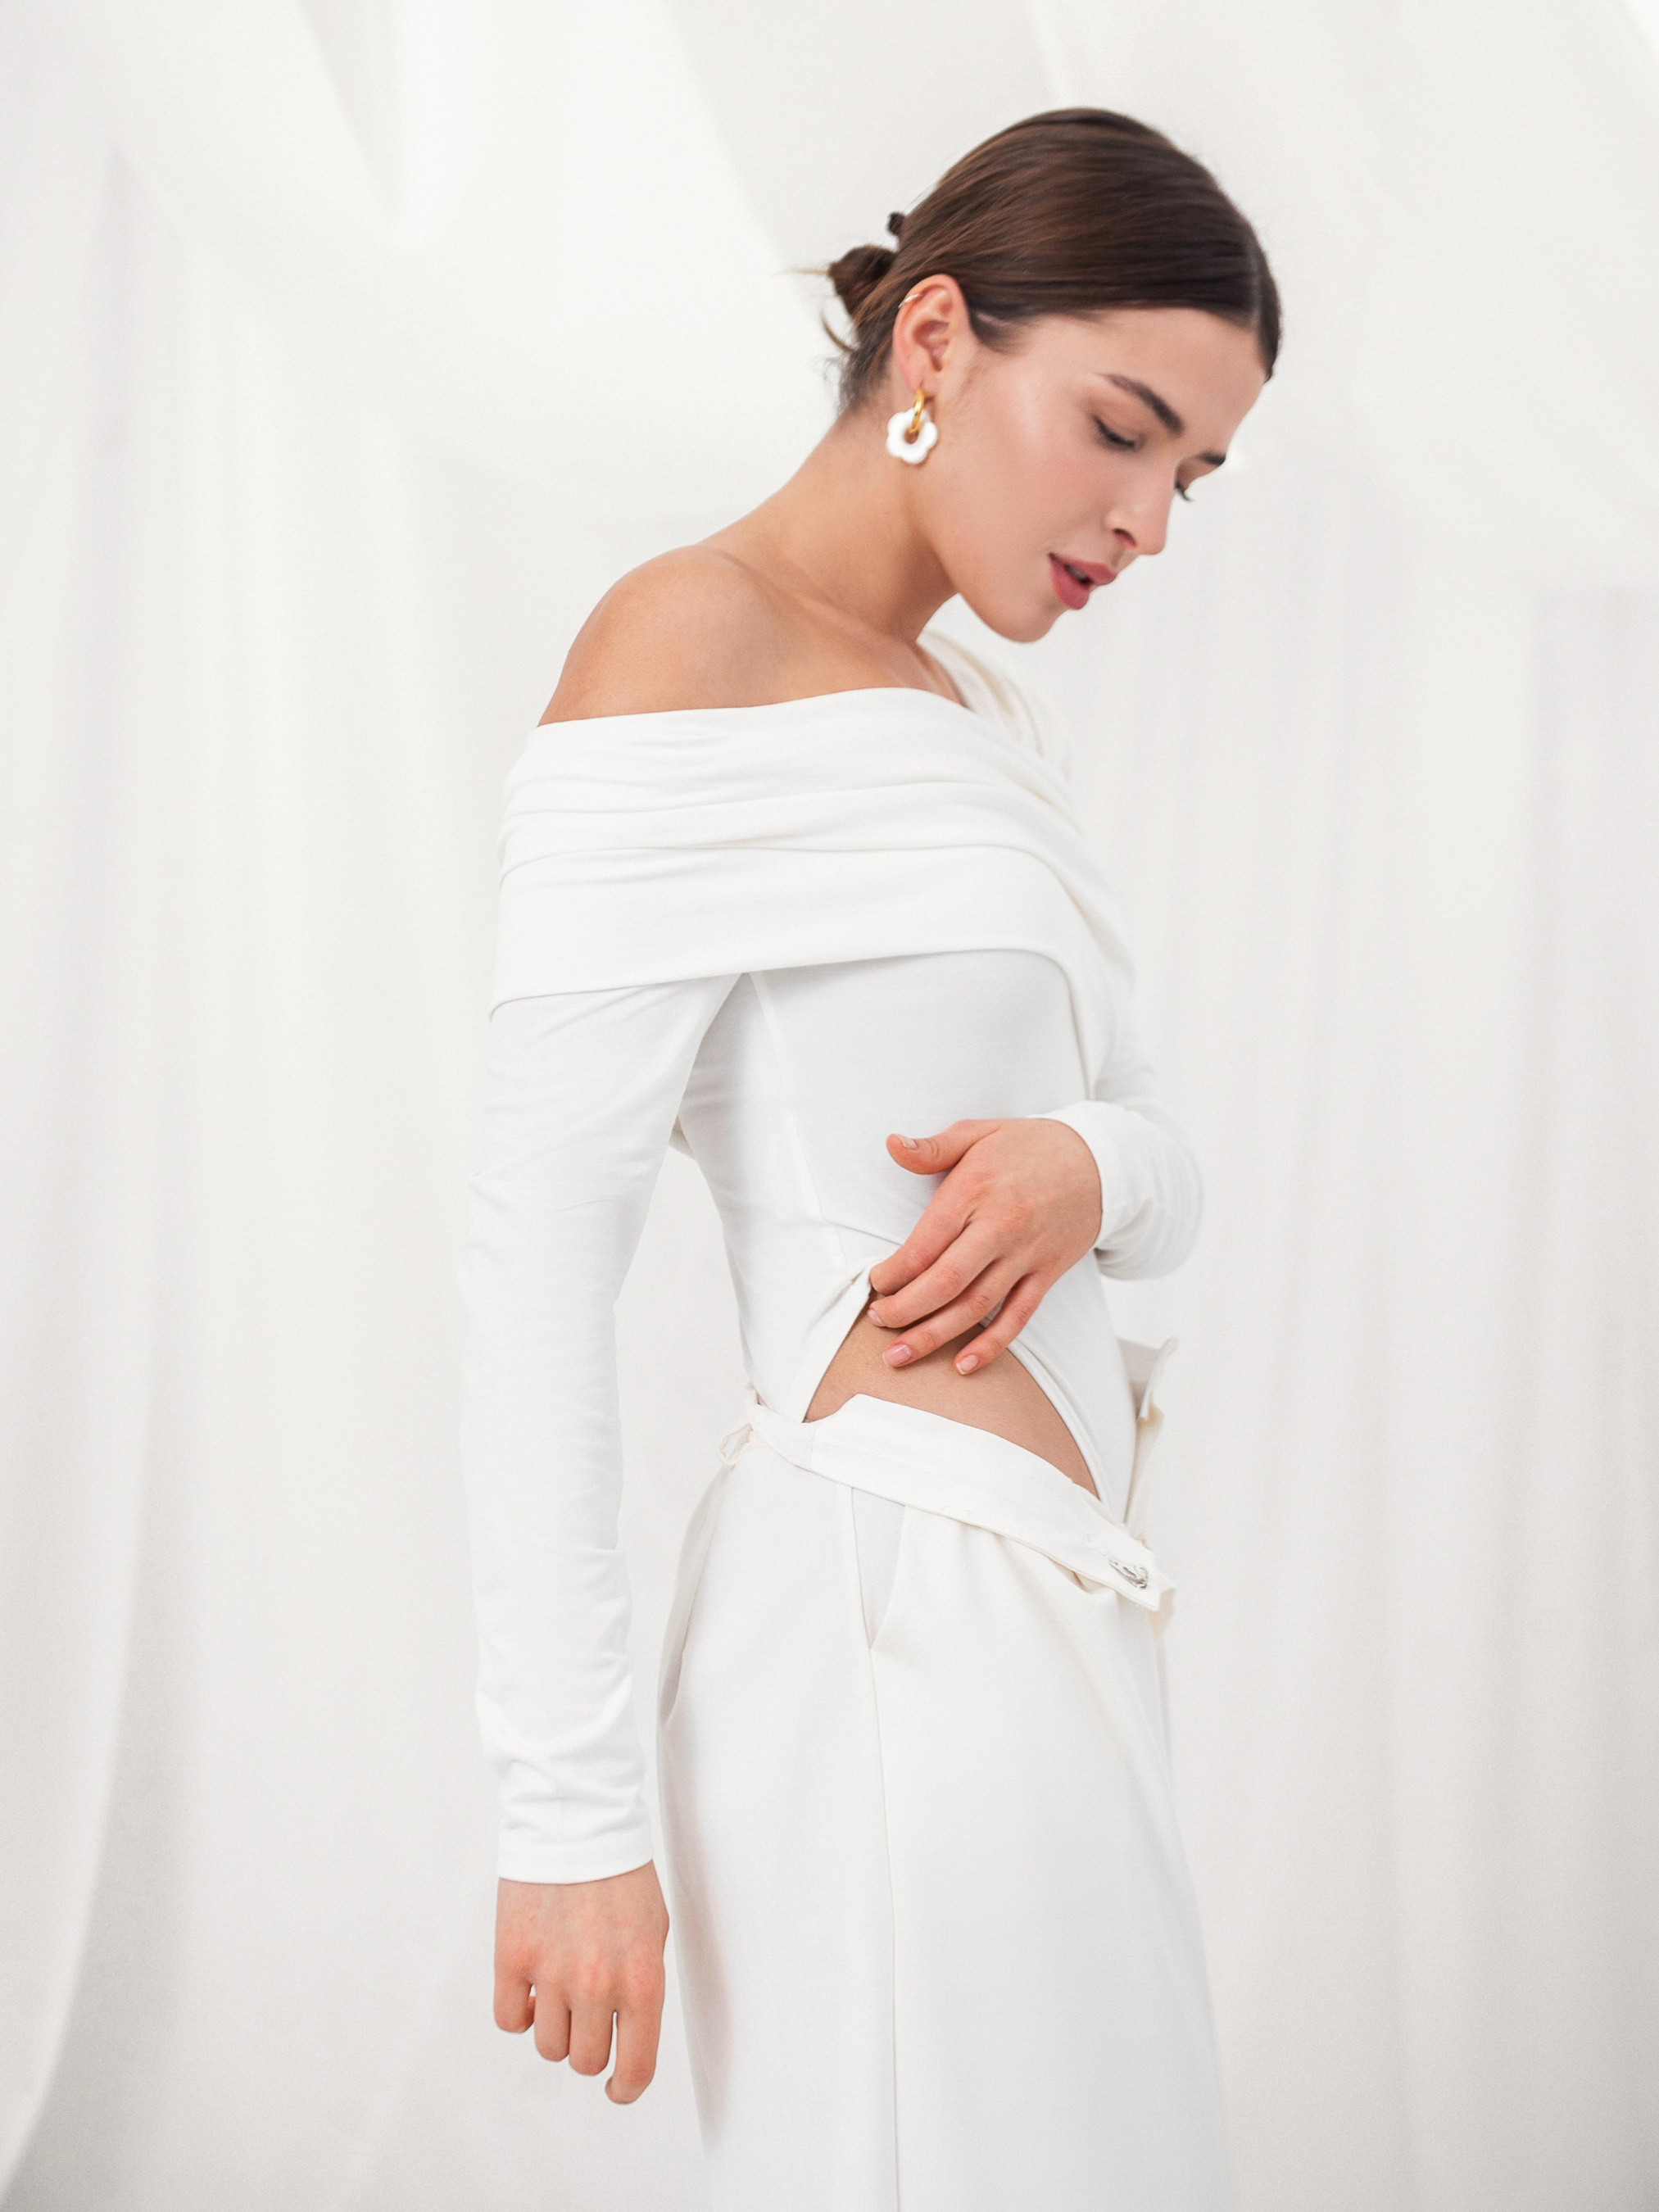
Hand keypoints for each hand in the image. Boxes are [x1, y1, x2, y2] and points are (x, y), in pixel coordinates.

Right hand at [494, 1862, 668, 2102]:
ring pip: (548, 2046)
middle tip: (589, 2017)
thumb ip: (641, 1985)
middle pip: (585, 2061)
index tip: (619, 2087)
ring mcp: (552, 1973)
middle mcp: (597, 1985)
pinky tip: (532, 1986)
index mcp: (641, 1979)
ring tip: (560, 1992)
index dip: (626, 2088)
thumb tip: (628, 2032)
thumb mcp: (653, 1931)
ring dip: (555, 2027)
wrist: (577, 1822)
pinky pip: (509, 2019)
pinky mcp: (512, 1958)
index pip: (636, 2066)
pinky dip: (519, 2011)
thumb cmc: (621, 1872)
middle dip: (589, 2045)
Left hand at [867, 1118, 1102, 1373]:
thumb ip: (931, 1147)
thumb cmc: (1029, 1146)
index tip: (875, 1283)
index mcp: (975, 1191)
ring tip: (901, 1355)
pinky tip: (962, 1364)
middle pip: (946, 1282)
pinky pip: (1018, 1316)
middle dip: (905, 1311)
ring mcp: (1026, 1254)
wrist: (1099, 1160)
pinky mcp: (1047, 1273)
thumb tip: (891, 1144)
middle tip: (878, 1323)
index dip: (893, 1272)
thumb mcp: (978, 1132)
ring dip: (935, 1336)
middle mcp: (1000, 1227)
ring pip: (976, 1306)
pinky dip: (991, 1344)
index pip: (924, 1244)